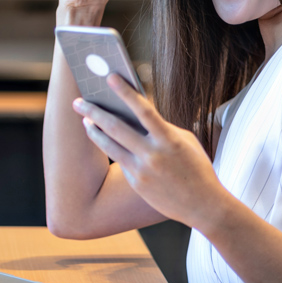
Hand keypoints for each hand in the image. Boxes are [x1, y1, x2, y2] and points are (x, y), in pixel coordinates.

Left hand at [72, 74, 228, 228]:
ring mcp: (142, 171)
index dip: (125, 92)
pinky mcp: (137, 183)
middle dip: (94, 112)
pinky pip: (119, 160)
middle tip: (78, 102)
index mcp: (169, 140)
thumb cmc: (196, 167)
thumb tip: (136, 115)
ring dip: (93, 131)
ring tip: (84, 120)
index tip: (110, 77)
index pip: (143, 110)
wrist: (203, 205)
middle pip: (116, 128)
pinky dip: (109, 147)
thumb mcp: (185, 141)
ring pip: (109, 146)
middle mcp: (153, 155)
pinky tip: (100, 137)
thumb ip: (161, 128)